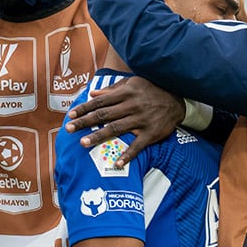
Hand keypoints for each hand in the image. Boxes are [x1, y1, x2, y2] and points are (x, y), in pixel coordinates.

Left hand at [64, 77, 185, 166]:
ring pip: (116, 129)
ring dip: (99, 136)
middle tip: (69, 129)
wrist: (178, 99)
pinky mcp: (151, 133)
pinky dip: (127, 155)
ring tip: (83, 143)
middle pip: (104, 115)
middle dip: (85, 122)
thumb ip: (112, 89)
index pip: (100, 101)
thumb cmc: (151, 90)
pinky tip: (116, 163)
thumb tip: (92, 93)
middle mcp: (132, 106)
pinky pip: (137, 146)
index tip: (70, 115)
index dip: (84, 108)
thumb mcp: (133, 83)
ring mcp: (141, 120)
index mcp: (126, 93)